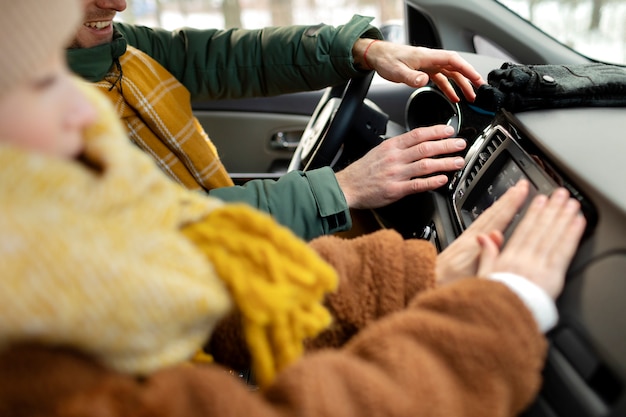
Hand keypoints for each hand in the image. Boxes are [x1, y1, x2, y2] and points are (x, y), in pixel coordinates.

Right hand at [334, 124, 465, 208]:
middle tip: (460, 144)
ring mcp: (395, 174)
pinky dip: (432, 181)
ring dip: (444, 163)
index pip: (418, 134)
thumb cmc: (363, 171)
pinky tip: (443, 180)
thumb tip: (418, 143)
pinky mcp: (395, 190)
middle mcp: (395, 158)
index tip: (449, 130)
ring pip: (425, 165)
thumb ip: (398, 147)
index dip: (436, 131)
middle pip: (425, 148)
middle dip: (446, 145)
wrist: (347, 187)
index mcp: (391, 146)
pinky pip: (417, 184)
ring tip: (457, 162)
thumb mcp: (379, 151)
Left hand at [352, 39, 485, 101]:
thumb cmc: (386, 60)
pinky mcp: (425, 71)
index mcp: (428, 57)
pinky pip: (441, 79)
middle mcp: (431, 60)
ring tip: (468, 98)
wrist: (377, 56)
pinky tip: (452, 98)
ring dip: (460, 86)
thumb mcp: (397, 70)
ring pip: (450, 75)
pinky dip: (448, 88)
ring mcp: (429, 65)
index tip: (476, 79)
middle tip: (478, 91)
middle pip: (456, 68)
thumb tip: (424, 80)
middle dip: (469, 79)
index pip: (453, 61)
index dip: (467, 69)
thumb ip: (411, 77)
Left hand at [436, 180, 529, 284]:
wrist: (427, 282)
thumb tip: (497, 235)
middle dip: (508, 198)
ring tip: (510, 194)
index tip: (523, 189)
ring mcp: (465, 239)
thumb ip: (484, 254)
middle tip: (520, 185)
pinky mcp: (461, 244)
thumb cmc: (448, 283)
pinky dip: (489, 215)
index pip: (499, 217)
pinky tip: (492, 215)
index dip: (512, 203)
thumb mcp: (470, 272)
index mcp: (475, 243)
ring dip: (499, 203)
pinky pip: (479, 223)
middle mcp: (470, 237)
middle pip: (493, 212)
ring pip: (486, 216)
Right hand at [477, 188, 586, 298]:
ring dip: (563, 217)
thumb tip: (484, 236)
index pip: (523, 230)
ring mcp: (539, 266)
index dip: (533, 213)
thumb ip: (486, 255)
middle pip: (540, 229)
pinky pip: (563, 251)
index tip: (540, 200)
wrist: (502, 320)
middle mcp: (524, 259)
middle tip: (560, 194)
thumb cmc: (494, 303)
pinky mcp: (552, 276)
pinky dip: (571, 234)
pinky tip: (577, 223)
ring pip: (552, 235)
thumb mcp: (483, 276)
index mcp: (508, 258)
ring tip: (571, 204)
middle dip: (551, 209)